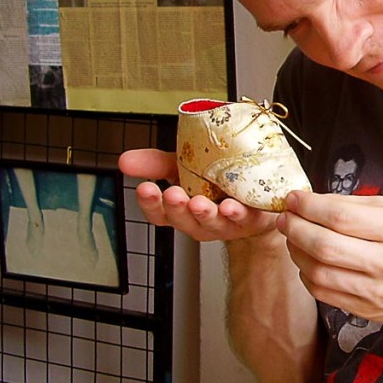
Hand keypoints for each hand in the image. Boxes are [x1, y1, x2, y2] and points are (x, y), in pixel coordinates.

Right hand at [118, 148, 277, 241]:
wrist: (258, 195)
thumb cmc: (217, 183)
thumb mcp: (184, 168)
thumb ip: (156, 164)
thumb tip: (124, 160)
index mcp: (182, 209)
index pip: (159, 213)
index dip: (150, 204)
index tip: (144, 188)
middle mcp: (201, 220)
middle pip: (184, 220)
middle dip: (176, 208)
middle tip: (172, 195)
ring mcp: (225, 222)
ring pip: (212, 222)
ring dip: (204, 214)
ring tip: (198, 203)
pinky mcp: (251, 219)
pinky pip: (244, 218)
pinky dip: (237, 214)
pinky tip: (231, 206)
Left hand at [276, 191, 382, 323]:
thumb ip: (354, 204)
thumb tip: (311, 200)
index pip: (341, 217)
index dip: (310, 207)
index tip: (294, 198)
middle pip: (326, 247)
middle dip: (296, 229)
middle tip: (285, 218)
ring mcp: (378, 292)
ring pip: (319, 273)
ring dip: (296, 252)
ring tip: (293, 237)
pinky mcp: (367, 311)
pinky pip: (324, 293)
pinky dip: (307, 274)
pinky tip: (307, 260)